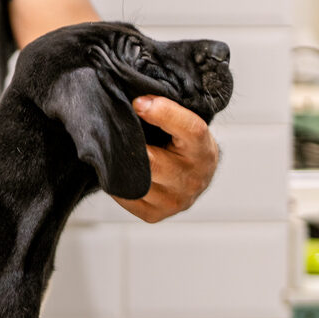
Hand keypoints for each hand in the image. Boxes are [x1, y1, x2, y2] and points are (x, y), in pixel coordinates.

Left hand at [113, 96, 219, 222]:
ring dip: (120, 164)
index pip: (190, 129)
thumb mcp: (187, 124)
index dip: (164, 113)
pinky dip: (117, 181)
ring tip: (114, 150)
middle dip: (130, 144)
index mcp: (204, 150)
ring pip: (134, 181)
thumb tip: (136, 101)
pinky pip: (125, 196)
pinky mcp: (155, 215)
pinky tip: (120, 170)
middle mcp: (193, 179)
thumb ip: (167, 112)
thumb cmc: (185, 144)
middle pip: (151, 162)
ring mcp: (175, 201)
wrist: (195, 177)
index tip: (139, 102)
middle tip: (114, 129)